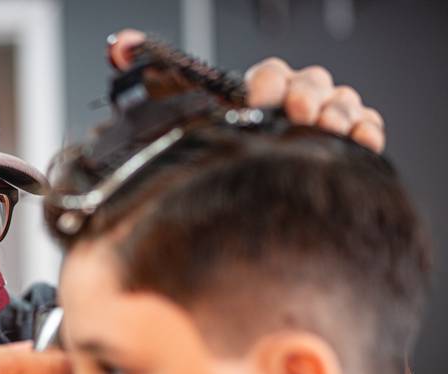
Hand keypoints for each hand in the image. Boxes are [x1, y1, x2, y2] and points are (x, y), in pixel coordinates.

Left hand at [107, 29, 385, 152]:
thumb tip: (119, 46)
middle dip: (307, 94)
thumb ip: (151, 79)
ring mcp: (316, 127)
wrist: (226, 214)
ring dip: (338, 111)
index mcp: (254, 96)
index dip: (269, 81)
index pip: (271, 74)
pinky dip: (366, 129)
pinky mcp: (339, 152)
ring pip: (340, 101)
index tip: (259, 99)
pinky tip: (360, 139)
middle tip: (298, 113)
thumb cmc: (204, 159)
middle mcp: (287, 107)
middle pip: (312, 83)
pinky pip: (364, 128)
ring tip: (327, 128)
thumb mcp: (171, 116)